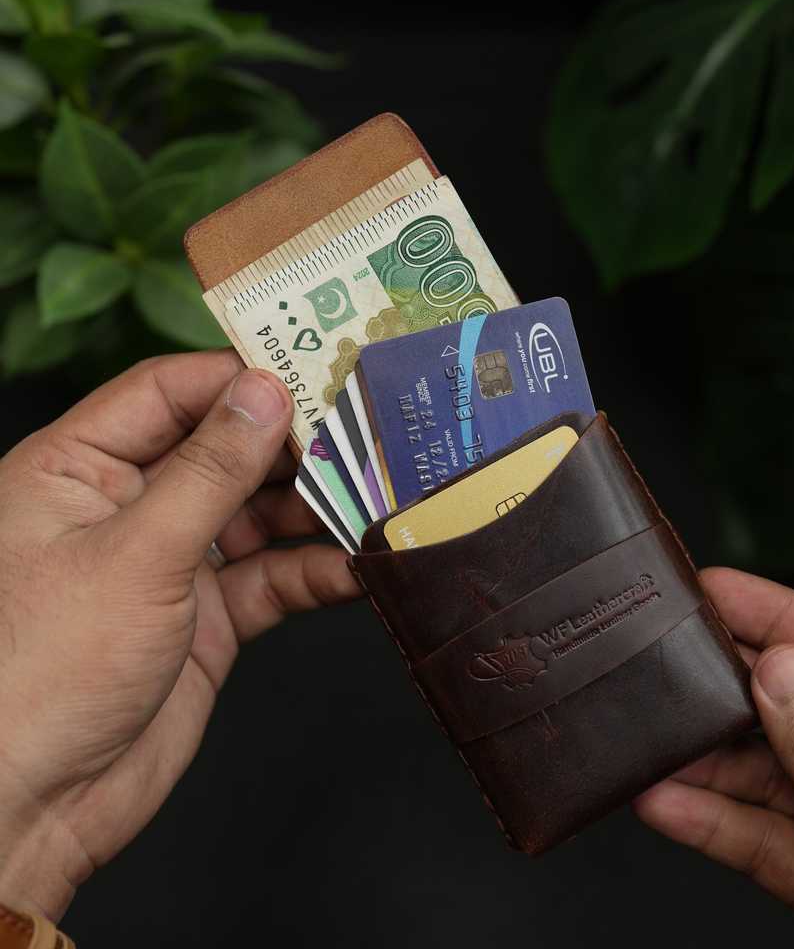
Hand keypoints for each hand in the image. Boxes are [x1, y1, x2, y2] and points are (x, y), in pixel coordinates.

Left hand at [0, 351, 359, 919]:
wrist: (36, 806)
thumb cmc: (46, 669)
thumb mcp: (137, 553)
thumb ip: (209, 471)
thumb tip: (265, 393)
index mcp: (81, 467)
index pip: (168, 392)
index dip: (238, 376)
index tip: (312, 368)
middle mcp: (131, 504)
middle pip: (225, 449)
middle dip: (293, 444)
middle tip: (365, 431)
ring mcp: (175, 560)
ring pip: (260, 512)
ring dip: (316, 508)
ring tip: (376, 495)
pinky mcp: (211, 614)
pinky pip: (275, 576)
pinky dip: (317, 571)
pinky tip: (358, 567)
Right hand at [634, 568, 793, 947]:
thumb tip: (781, 669)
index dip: (780, 615)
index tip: (715, 590)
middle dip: (730, 693)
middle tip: (665, 662)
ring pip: (770, 775)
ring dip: (706, 767)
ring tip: (651, 748)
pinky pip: (761, 837)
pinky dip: (711, 823)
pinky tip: (665, 805)